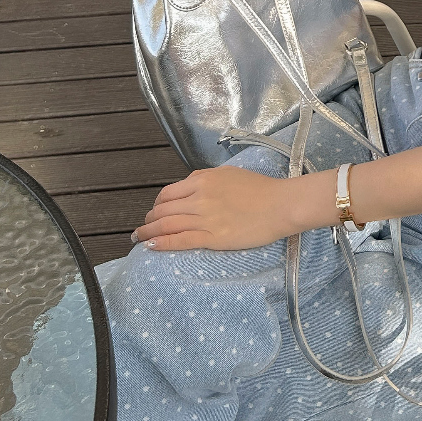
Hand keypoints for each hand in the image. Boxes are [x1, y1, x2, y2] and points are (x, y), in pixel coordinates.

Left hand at [133, 167, 309, 252]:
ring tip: (139, 239)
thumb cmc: (261, 189)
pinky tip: (152, 246)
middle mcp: (199, 198)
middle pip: (163, 210)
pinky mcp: (214, 237)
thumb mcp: (228, 174)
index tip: (154, 213)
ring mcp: (206, 219)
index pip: (167, 194)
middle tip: (142, 229)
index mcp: (201, 180)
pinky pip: (181, 240)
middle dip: (149, 221)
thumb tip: (188, 185)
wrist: (282, 205)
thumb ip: (205, 179)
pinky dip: (163, 243)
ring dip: (148, 233)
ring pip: (167, 225)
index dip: (156, 205)